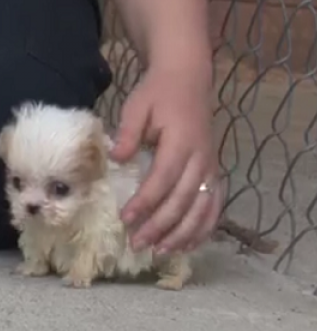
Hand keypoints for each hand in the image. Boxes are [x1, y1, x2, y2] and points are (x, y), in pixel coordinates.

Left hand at [109, 62, 223, 254]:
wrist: (187, 79)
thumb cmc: (157, 94)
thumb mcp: (137, 106)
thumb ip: (128, 132)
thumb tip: (116, 158)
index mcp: (181, 142)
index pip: (163, 178)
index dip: (145, 201)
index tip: (125, 219)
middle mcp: (201, 158)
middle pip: (182, 200)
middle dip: (160, 225)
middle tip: (137, 244)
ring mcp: (211, 167)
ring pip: (202, 208)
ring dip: (182, 233)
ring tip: (161, 251)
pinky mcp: (214, 173)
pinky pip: (214, 205)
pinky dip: (204, 227)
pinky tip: (188, 245)